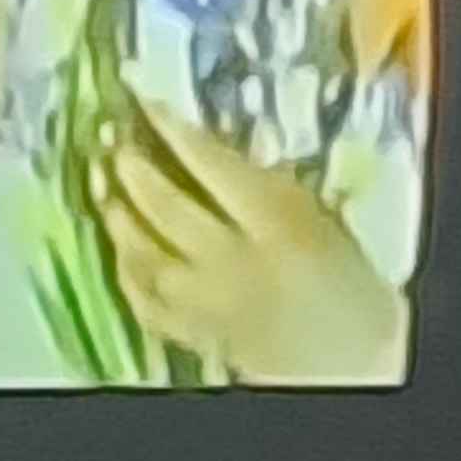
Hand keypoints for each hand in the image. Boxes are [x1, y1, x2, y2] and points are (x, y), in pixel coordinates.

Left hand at [100, 106, 408, 385]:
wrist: (355, 358)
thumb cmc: (348, 281)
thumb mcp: (319, 218)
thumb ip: (270, 184)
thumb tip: (218, 144)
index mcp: (277, 225)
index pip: (211, 164)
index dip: (172, 130)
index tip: (146, 102)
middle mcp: (235, 263)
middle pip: (166, 209)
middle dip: (134, 172)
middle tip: (115, 146)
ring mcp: (210, 305)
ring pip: (145, 256)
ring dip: (119, 219)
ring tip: (104, 190)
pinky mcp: (198, 337)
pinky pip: (145, 304)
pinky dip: (127, 274)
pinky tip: (120, 251)